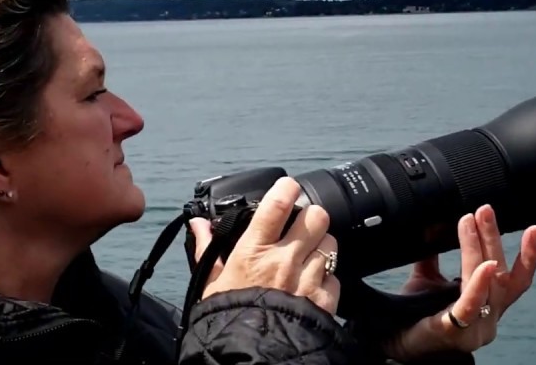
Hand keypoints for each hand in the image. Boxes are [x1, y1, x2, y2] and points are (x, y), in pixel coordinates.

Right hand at [188, 177, 340, 314]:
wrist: (251, 357)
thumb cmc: (228, 319)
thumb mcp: (211, 283)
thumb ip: (207, 249)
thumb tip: (198, 224)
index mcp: (254, 250)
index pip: (277, 204)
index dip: (287, 188)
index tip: (288, 187)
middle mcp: (284, 259)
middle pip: (316, 216)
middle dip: (311, 218)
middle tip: (302, 227)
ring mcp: (308, 278)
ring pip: (332, 243)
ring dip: (323, 246)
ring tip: (309, 257)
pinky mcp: (325, 299)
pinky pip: (337, 276)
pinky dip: (328, 278)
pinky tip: (313, 285)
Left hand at [382, 205, 535, 360]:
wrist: (394, 341)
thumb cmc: (417, 314)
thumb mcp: (429, 279)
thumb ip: (435, 255)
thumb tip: (434, 222)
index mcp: (489, 303)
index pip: (517, 278)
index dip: (530, 255)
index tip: (535, 226)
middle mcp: (489, 316)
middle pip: (502, 274)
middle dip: (494, 238)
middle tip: (484, 209)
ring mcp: (476, 327)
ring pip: (487, 284)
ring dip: (479, 249)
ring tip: (471, 222)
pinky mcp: (455, 332)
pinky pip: (470, 307)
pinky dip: (478, 284)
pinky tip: (484, 266)